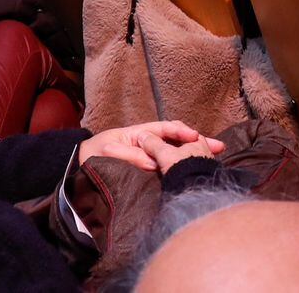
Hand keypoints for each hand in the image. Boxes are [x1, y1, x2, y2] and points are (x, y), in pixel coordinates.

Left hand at [79, 122, 221, 172]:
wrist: (79, 166)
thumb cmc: (93, 154)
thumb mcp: (109, 152)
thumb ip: (131, 157)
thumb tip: (154, 163)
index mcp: (139, 134)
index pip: (164, 129)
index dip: (180, 132)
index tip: (195, 137)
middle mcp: (148, 142)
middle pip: (177, 139)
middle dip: (198, 142)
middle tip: (219, 148)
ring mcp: (150, 155)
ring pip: (177, 151)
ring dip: (195, 153)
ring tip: (215, 157)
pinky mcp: (150, 169)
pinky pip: (171, 164)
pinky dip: (185, 164)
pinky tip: (197, 170)